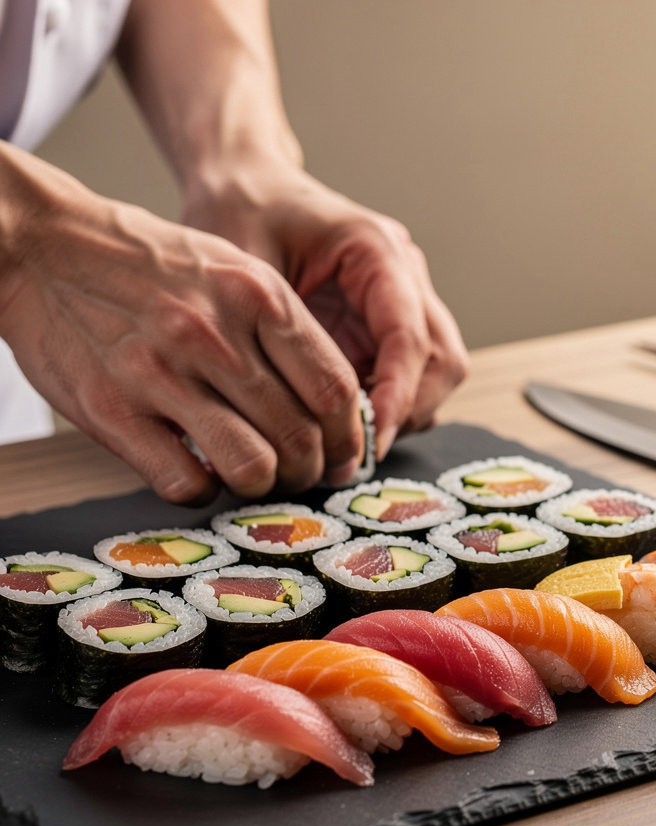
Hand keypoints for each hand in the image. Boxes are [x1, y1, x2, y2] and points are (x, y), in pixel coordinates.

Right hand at [0, 147, 364, 505]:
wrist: (44, 244)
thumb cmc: (150, 264)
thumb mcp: (234, 269)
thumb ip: (285, 330)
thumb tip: (336, 404)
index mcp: (258, 296)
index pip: (335, 389)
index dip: (350, 438)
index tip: (345, 457)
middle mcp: (215, 335)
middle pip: (301, 437)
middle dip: (312, 471)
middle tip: (302, 475)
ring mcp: (160, 374)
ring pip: (252, 467)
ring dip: (264, 486)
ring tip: (254, 476)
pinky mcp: (112, 410)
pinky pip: (186, 482)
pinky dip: (203, 491)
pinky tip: (198, 471)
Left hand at [182, 165, 469, 458]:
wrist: (243, 183)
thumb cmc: (241, 208)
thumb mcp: (244, 262)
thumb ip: (278, 331)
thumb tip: (294, 410)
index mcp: (377, 250)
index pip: (411, 335)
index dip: (397, 394)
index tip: (369, 437)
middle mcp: (404, 275)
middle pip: (443, 360)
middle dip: (408, 410)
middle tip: (358, 449)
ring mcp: (404, 301)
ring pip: (439, 373)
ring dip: (404, 412)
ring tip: (349, 439)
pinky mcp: (388, 326)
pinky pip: (412, 377)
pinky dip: (390, 407)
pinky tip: (345, 421)